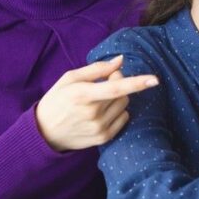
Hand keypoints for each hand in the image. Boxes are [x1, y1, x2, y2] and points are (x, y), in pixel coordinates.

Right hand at [35, 56, 158, 151]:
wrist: (45, 132)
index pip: (116, 88)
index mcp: (82, 94)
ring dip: (117, 99)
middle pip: (123, 94)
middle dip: (118, 85)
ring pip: (124, 106)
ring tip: (98, 101)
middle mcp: (92, 113)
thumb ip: (96, 68)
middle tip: (102, 84)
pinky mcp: (103, 138)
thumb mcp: (70, 78)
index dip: (136, 82)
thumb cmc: (57, 100)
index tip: (154, 79)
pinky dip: (117, 112)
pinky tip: (101, 112)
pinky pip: (123, 119)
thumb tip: (120, 60)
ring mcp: (98, 127)